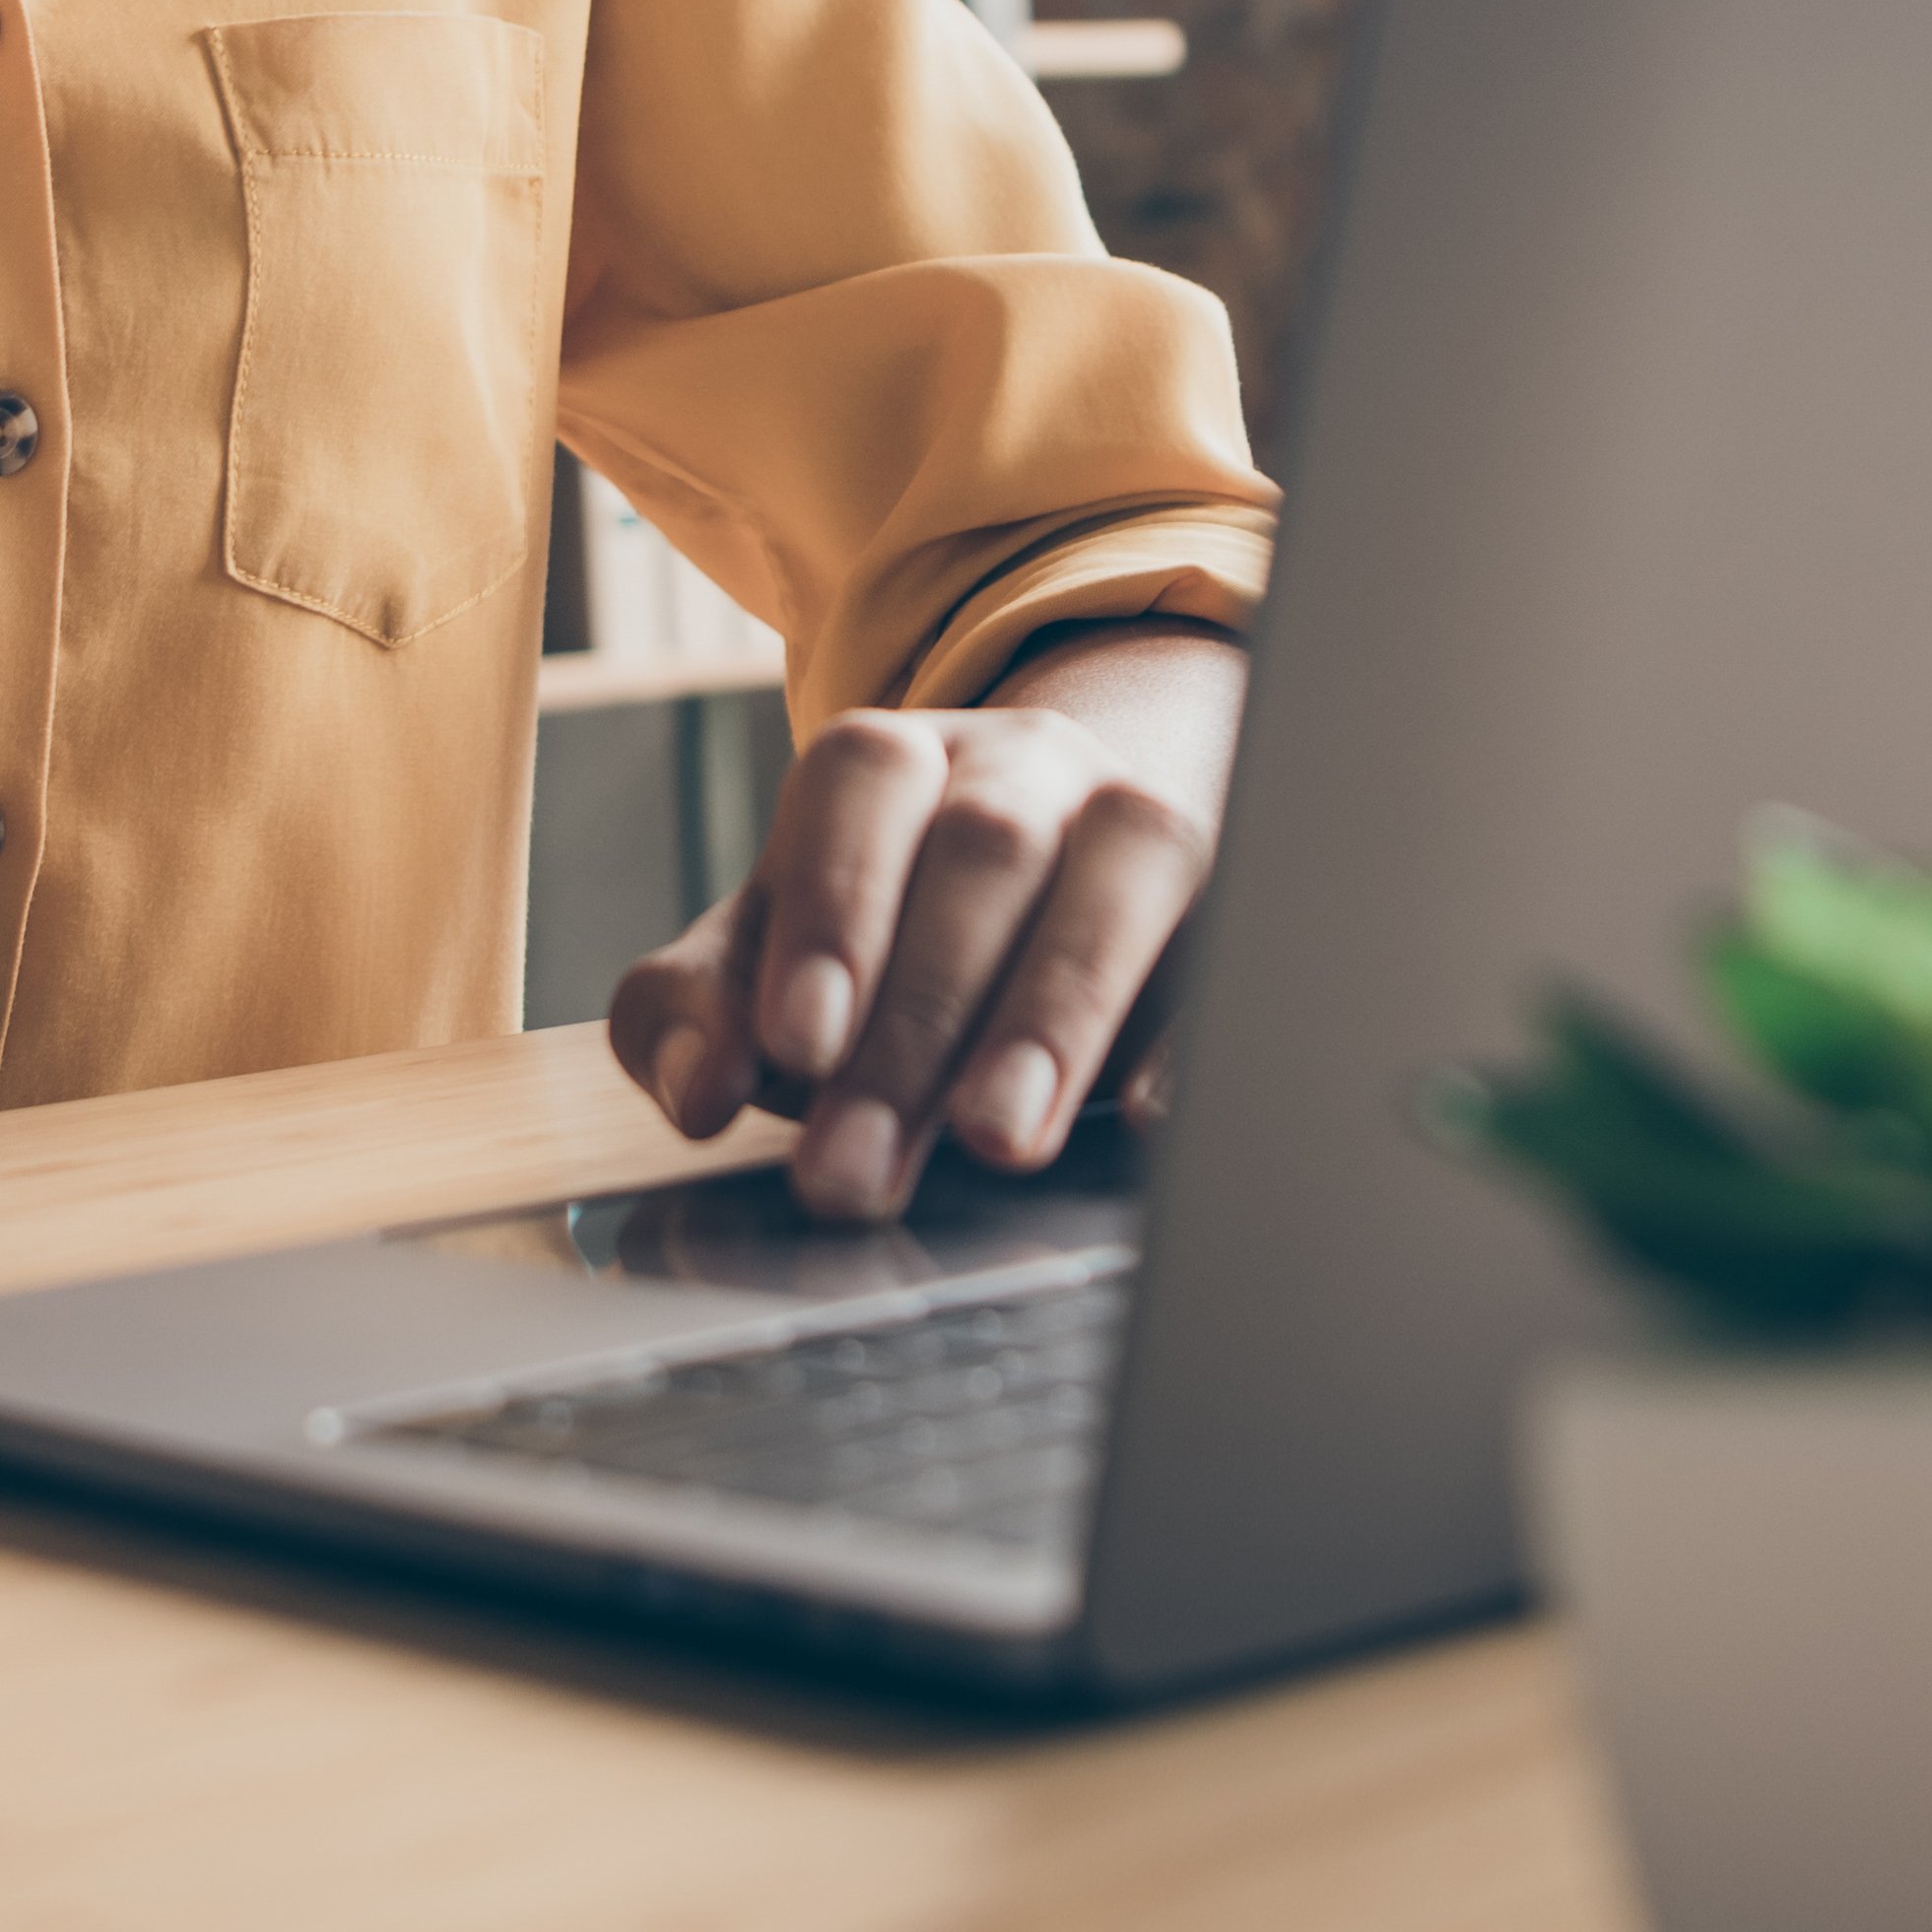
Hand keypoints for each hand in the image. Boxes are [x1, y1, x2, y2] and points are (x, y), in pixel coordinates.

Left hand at [609, 624, 1243, 1222]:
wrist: (1052, 885)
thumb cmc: (880, 944)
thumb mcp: (766, 965)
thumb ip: (695, 1014)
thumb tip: (696, 1092)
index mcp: (894, 761)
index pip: (861, 784)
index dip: (832, 906)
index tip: (799, 1044)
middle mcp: (1027, 764)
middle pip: (985, 852)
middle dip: (916, 1024)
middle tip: (857, 1169)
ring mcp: (1140, 817)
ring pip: (1124, 860)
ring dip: (1056, 1009)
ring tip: (996, 1140)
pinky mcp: (1233, 897)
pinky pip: (1236, 939)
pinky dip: (1195, 1031)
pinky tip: (1148, 1120)